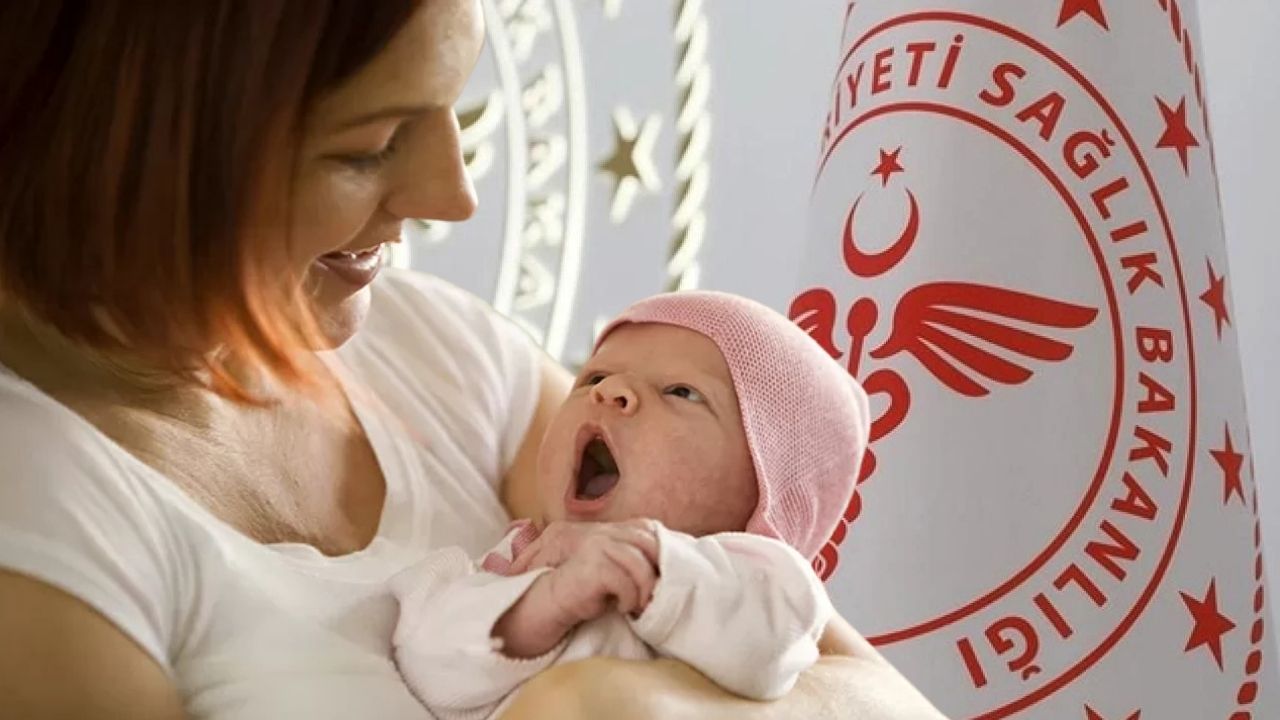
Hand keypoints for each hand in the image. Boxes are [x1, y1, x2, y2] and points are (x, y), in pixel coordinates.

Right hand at [494, 522, 659, 657]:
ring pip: (638, 561)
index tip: (664, 574)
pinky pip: (624, 579)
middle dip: (658, 568)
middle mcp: (598, 530)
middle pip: (647, 540)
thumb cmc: (581, 592)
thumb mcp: (611, 569)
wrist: (546, 605)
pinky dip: (629, 597)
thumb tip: (665, 566)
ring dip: (644, 587)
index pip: (644, 527)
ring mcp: (593, 544)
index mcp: (604, 528)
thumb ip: (630, 558)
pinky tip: (622, 608)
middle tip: (658, 592)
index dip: (661, 549)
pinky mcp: (589, 563)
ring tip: (639, 605)